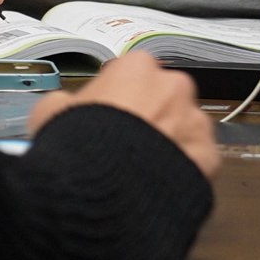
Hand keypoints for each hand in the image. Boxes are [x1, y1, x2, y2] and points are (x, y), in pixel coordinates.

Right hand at [27, 51, 218, 179]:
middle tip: (126, 143)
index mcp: (136, 68)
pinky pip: (197, 159)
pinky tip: (160, 184)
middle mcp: (173, 87)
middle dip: (151, 115)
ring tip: (142, 169)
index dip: (119, 95)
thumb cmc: (78, 146)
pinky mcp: (209, 156)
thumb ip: (65, 101)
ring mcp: (195, 121)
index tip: (109, 114)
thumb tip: (65, 105)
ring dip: (169, 141)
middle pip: (165, 97)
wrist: (106, 191)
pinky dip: (183, 169)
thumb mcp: (50, 113)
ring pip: (185, 128)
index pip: (132, 73)